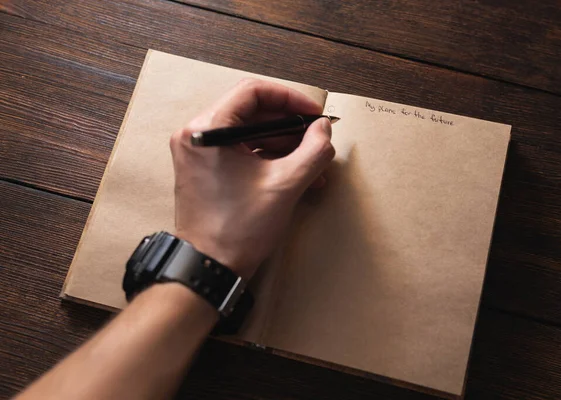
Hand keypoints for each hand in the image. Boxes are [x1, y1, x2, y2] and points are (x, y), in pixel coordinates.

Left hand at [169, 79, 334, 279]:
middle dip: (290, 126)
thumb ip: (312, 151)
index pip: (253, 92)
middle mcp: (197, 135)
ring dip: (284, 145)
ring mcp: (200, 153)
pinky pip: (242, 151)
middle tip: (317, 138)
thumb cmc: (237, 230)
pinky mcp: (207, 169)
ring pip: (250, 133)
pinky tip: (298, 175)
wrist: (209, 267)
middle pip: (252, 112)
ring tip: (314, 163)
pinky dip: (269, 159)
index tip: (314, 114)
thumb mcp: (285, 186)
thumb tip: (323, 130)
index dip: (290, 98)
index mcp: (207, 130)